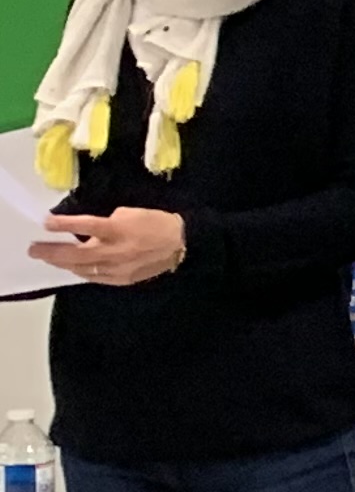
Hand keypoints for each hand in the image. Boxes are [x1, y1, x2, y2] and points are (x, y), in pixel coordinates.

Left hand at [40, 208, 187, 286]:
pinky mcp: (122, 279)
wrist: (182, 244)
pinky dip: (81, 271)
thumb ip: (108, 221)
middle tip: (34, 250)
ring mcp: (117, 268)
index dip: (63, 224)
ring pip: (82, 268)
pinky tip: (74, 267)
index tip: (45, 223)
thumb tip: (89, 230)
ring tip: (50, 259)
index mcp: (118, 229)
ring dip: (63, 263)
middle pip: (76, 253)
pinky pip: (95, 277)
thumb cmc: (156, 223)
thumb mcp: (131, 213)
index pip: (85, 226)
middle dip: (52, 252)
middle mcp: (115, 250)